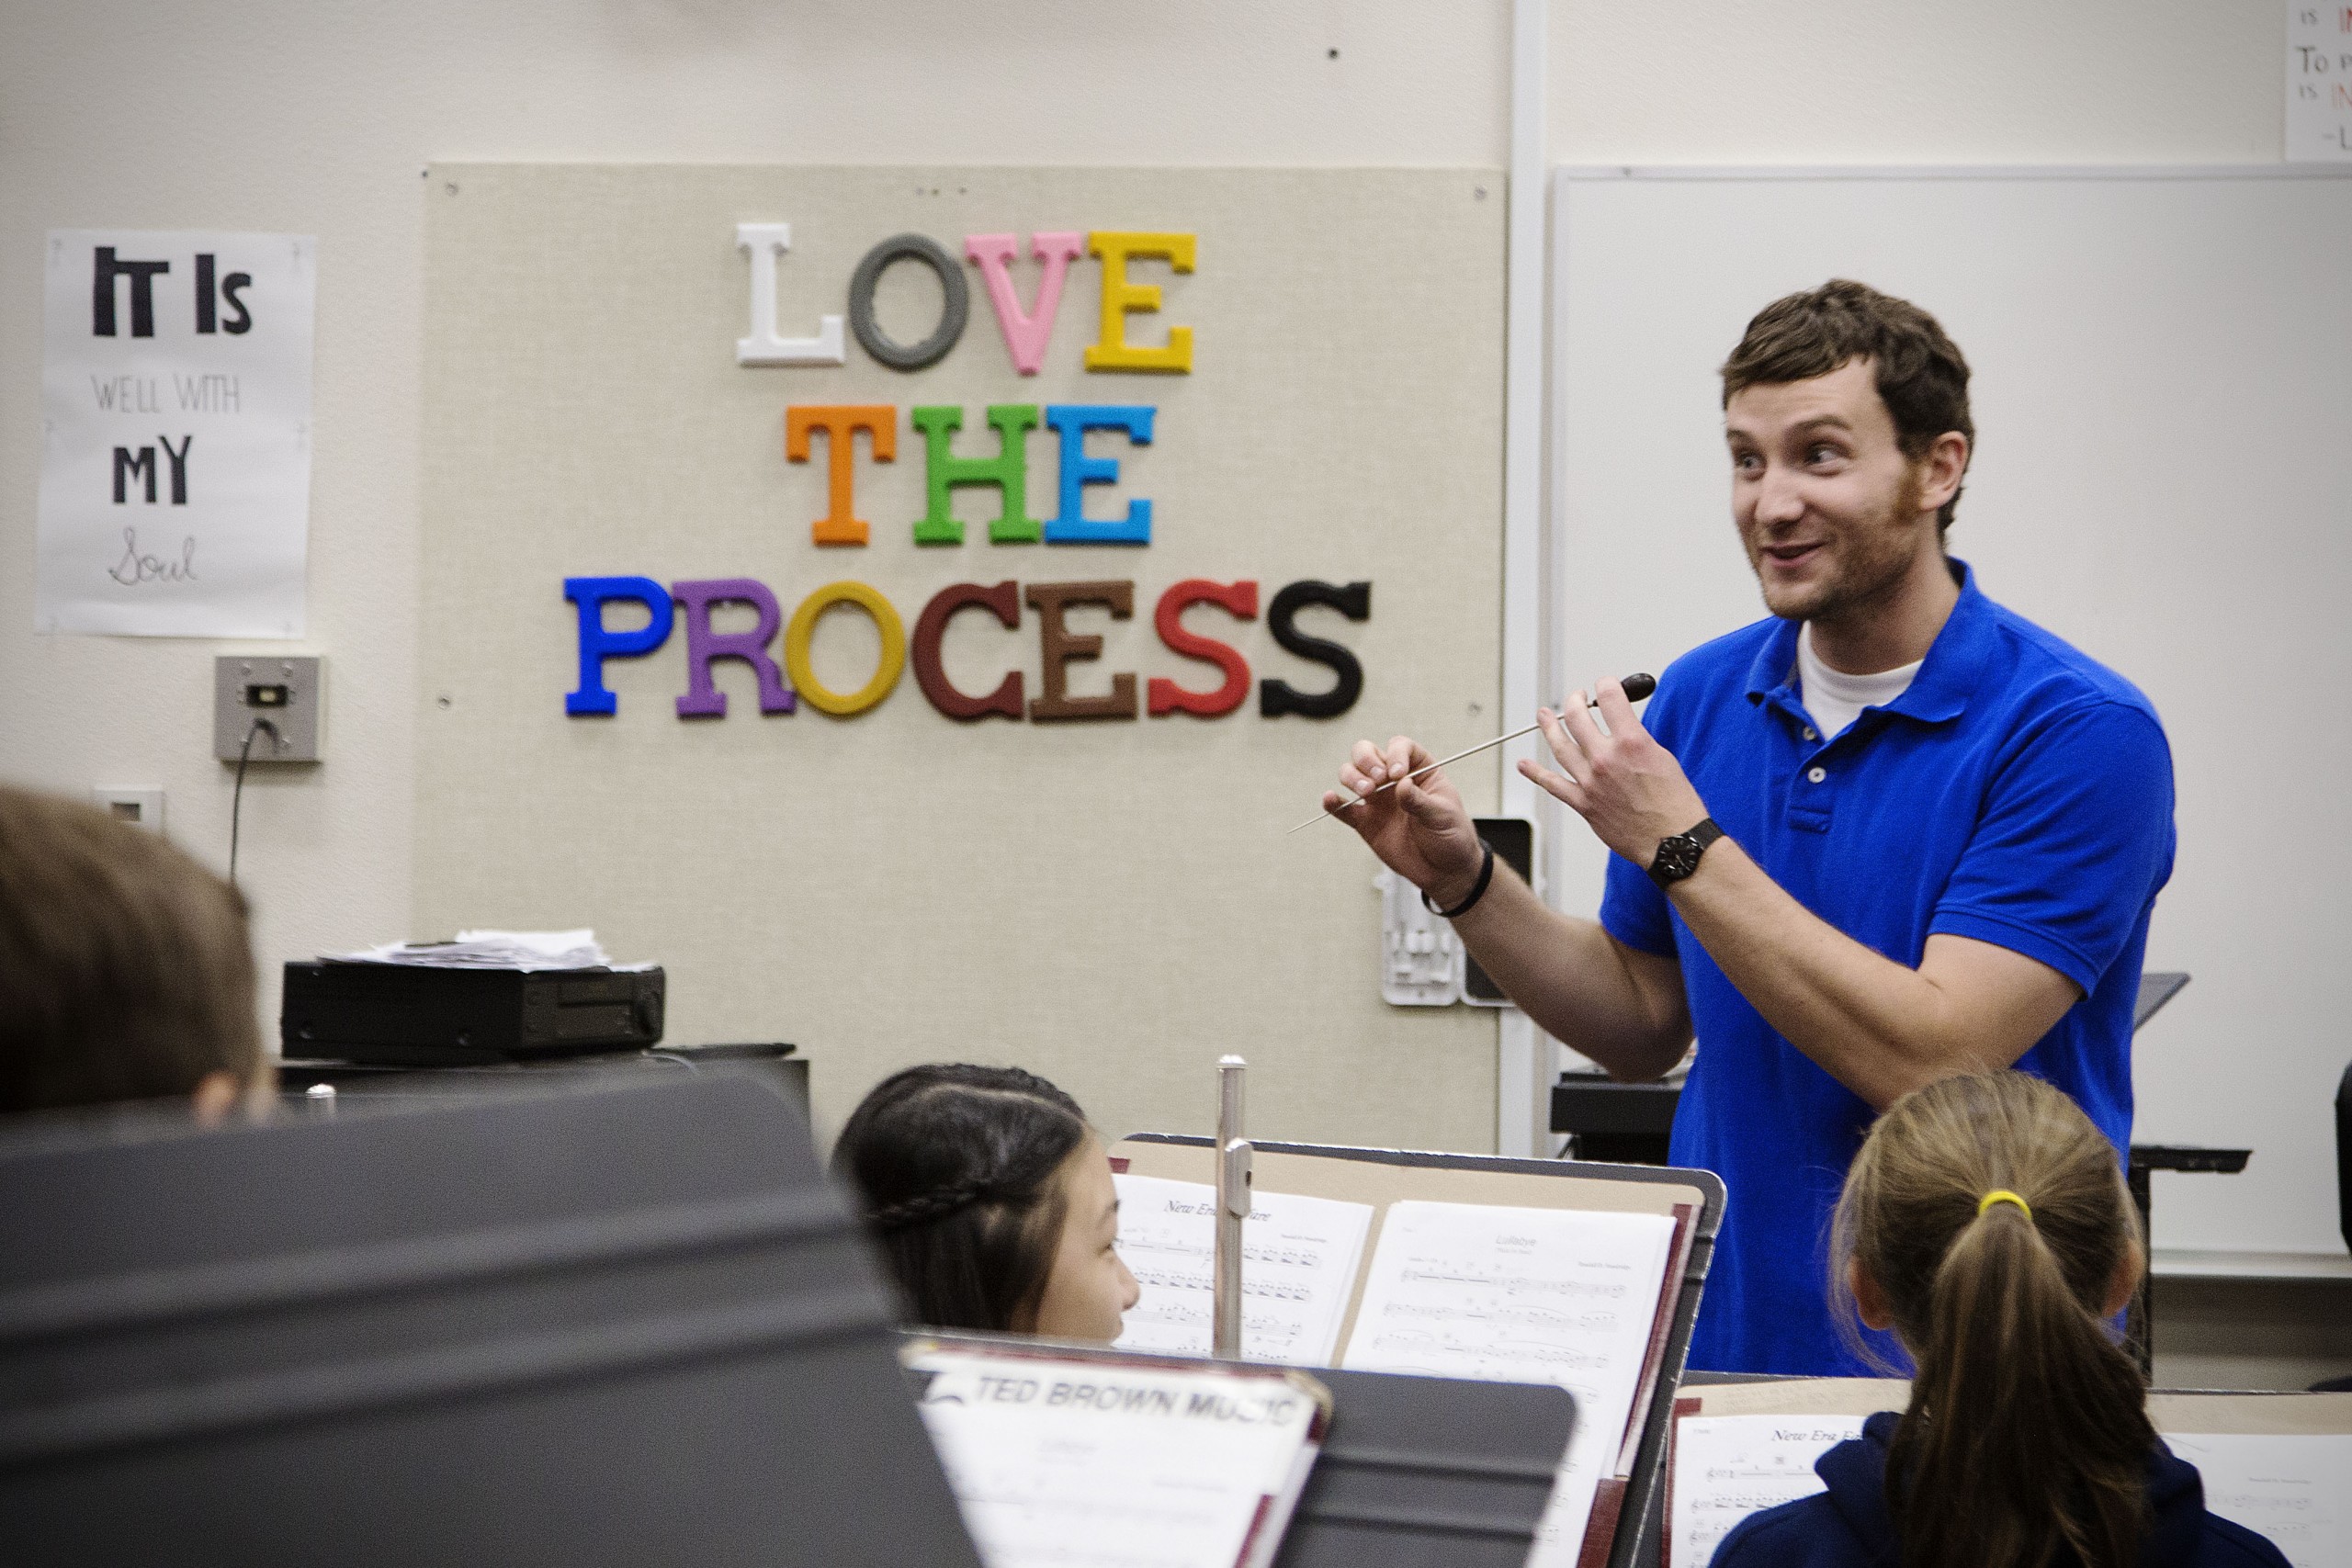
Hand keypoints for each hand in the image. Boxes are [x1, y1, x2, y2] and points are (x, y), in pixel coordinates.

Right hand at [1325, 736, 1486, 906]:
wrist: (1444, 870)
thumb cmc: (1450, 836)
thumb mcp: (1442, 816)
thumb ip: (1419, 801)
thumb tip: (1402, 784)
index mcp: (1419, 770)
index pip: (1400, 747)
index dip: (1396, 754)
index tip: (1398, 774)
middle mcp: (1393, 780)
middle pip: (1368, 753)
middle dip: (1366, 760)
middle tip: (1376, 780)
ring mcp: (1377, 800)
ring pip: (1352, 775)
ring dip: (1352, 778)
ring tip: (1365, 792)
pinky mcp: (1365, 822)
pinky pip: (1344, 808)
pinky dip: (1334, 803)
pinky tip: (1330, 800)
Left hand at [1520, 678, 1709, 868]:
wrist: (1671, 841)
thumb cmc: (1674, 804)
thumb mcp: (1662, 757)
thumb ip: (1636, 739)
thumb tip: (1621, 727)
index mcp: (1632, 742)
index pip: (1610, 698)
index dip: (1606, 685)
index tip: (1605, 684)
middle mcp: (1607, 759)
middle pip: (1578, 718)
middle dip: (1575, 701)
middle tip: (1576, 697)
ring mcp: (1591, 781)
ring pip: (1560, 745)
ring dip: (1549, 727)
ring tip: (1543, 715)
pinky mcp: (1583, 804)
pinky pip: (1552, 784)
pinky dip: (1535, 773)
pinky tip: (1524, 765)